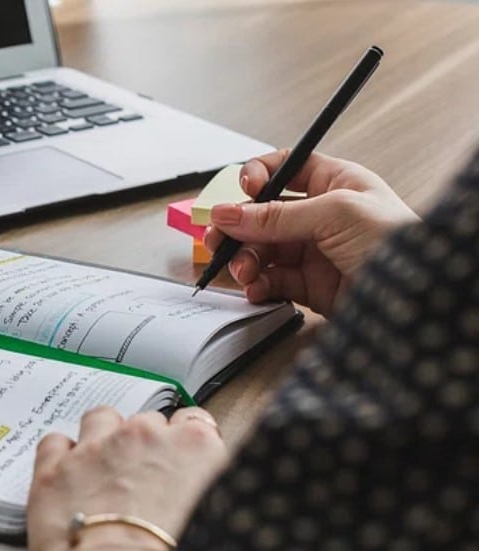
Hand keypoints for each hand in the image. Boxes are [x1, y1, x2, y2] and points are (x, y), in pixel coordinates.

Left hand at [15, 407, 227, 550]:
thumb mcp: (214, 526)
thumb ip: (207, 490)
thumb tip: (198, 492)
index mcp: (194, 449)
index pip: (195, 422)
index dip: (184, 443)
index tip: (178, 459)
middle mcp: (145, 437)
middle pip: (146, 422)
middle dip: (144, 446)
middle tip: (140, 482)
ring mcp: (97, 447)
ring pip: (101, 418)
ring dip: (102, 438)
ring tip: (103, 471)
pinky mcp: (55, 465)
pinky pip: (56, 441)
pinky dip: (60, 456)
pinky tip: (67, 477)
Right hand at [204, 150, 418, 315]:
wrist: (417, 296)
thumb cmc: (396, 241)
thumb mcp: (334, 213)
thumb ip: (276, 216)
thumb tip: (229, 213)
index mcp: (334, 184)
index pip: (285, 169)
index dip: (259, 176)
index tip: (244, 189)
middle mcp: (321, 216)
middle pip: (263, 215)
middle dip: (238, 227)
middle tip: (218, 239)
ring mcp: (314, 252)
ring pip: (262, 251)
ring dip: (246, 260)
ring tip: (244, 271)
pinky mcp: (310, 286)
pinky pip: (272, 281)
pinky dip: (259, 286)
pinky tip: (257, 289)